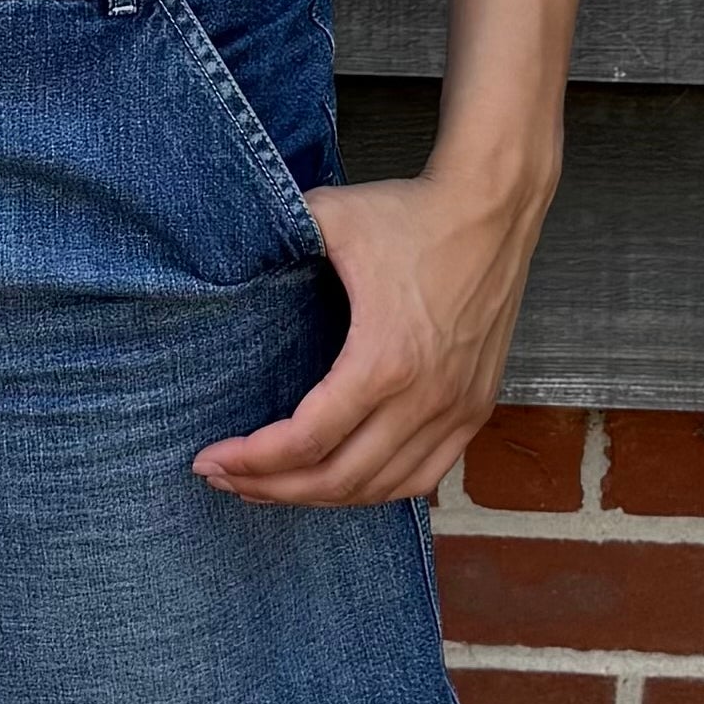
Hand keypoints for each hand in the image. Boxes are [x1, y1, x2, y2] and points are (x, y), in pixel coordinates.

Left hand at [191, 154, 555, 507]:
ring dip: (321, 496)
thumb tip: (220, 255)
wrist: (493, 207)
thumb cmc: (413, 213)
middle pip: (339, 478)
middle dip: (273, 488)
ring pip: (382, 487)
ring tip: (272, 487)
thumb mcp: (329, 217)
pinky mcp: (475, 407)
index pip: (307, 440)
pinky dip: (377, 490)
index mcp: (385, 360)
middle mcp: (426, 397)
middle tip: (227, 481)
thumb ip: (271, 237)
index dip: (253, 460)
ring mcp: (457, 408)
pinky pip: (425, 476)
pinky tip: (340, 483)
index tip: (210, 459)